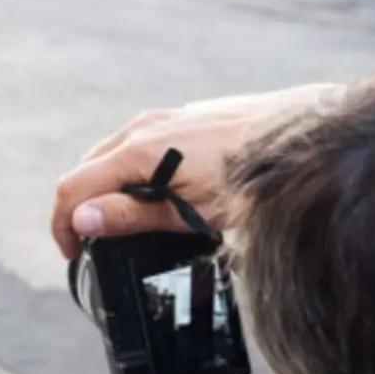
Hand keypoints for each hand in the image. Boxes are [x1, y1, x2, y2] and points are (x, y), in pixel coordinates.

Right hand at [50, 83, 344, 258]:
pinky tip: (158, 195)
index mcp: (140, 151)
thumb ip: (135, 214)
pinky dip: (133, 173)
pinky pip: (143, 146)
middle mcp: (146, 127)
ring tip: (124, 226)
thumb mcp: (193, 212)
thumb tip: (84, 221)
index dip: (63, 226)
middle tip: (94, 247)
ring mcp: (168, 118)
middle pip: (88, 169)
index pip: (74, 187)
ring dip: (107, 190)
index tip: (74, 255)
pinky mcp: (188, 119)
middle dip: (82, 208)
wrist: (311, 137)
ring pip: (115, 155)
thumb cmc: (258, 180)